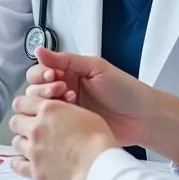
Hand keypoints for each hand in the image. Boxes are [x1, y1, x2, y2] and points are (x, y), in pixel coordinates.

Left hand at [9, 95, 114, 179]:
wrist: (97, 165)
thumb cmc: (97, 140)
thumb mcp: (83, 113)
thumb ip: (63, 112)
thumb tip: (58, 115)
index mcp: (49, 110)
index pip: (22, 102)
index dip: (24, 106)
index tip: (26, 110)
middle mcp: (37, 128)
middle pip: (15, 122)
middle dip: (22, 124)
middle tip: (30, 129)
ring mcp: (34, 149)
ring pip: (15, 142)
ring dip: (23, 142)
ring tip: (32, 146)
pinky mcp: (35, 170)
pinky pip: (17, 165)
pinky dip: (19, 163)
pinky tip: (24, 162)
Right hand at [24, 46, 155, 147]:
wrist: (143, 117)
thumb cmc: (125, 89)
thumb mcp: (95, 68)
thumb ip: (66, 59)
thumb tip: (39, 50)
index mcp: (69, 73)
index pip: (41, 70)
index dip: (42, 72)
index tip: (52, 75)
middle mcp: (64, 90)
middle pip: (35, 89)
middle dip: (44, 88)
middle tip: (62, 88)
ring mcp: (66, 111)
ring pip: (40, 107)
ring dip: (49, 102)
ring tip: (70, 100)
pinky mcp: (69, 129)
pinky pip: (51, 124)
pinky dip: (54, 119)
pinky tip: (68, 116)